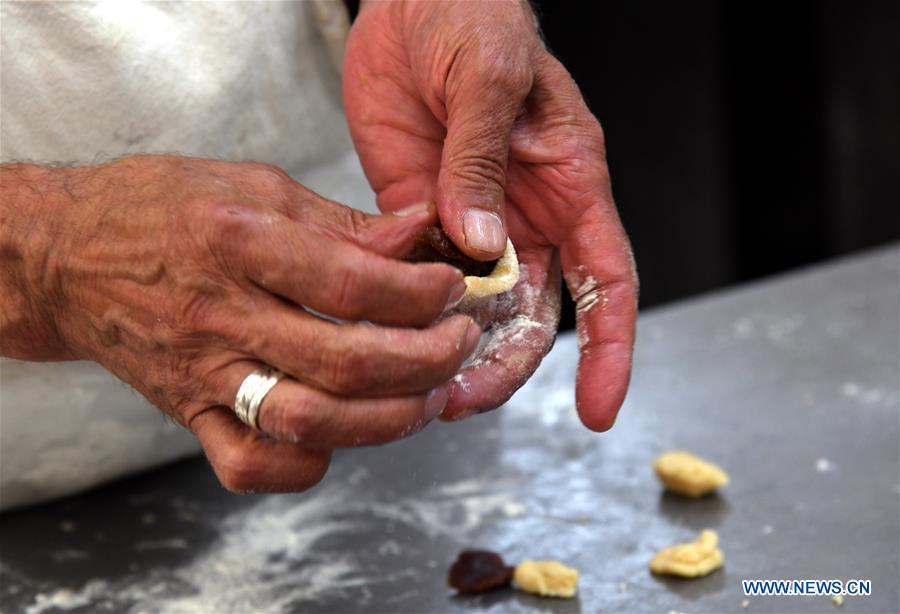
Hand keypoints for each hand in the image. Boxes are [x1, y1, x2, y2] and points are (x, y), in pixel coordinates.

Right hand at [0, 156, 480, 491]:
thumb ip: (341, 222)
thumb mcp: (254, 185)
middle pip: (345, 361)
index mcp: (238, 241)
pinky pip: (249, 464)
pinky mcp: (189, 412)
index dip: (418, 293)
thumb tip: (420, 238)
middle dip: (426, 359)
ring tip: (427, 394)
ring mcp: (202, 373)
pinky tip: (342, 437)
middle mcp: (219, 314)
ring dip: (387, 419)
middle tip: (459, 341)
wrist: (66, 257)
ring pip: (309, 420)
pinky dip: (306, 465)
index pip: (349, 281)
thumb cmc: (163, 209)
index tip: (452, 290)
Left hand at [344, 0, 637, 428]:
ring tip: (420, 386)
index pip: (608, 280)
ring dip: (454, 350)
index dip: (609, 348)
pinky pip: (424, 278)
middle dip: (504, 364)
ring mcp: (474, 221)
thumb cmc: (474, 15)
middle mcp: (528, 215)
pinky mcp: (423, 217)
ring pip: (477, 310)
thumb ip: (482, 159)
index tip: (598, 407)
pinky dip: (412, 311)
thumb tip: (480, 242)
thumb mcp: (489, 75)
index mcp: (569, 183)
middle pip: (533, 313)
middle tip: (460, 398)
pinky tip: (386, 333)